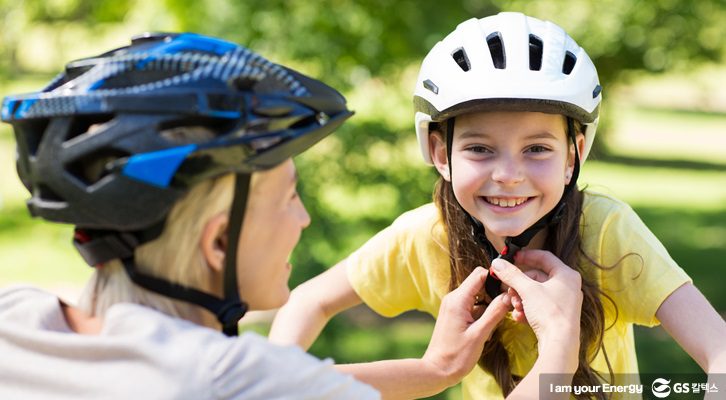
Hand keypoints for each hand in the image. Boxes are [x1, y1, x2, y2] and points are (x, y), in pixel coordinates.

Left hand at [423, 267, 510, 384]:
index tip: (508, 291)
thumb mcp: (479, 334)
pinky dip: (482, 314)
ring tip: (495, 324)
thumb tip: (508, 295)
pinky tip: (486, 330)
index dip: (496, 279)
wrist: (437, 370)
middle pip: (480, 284)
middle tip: (507, 309)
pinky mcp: (454, 314)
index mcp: (458, 300)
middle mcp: (453, 298)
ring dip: (489, 306)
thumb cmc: (456, 356)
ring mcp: (453, 306)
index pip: (479, 274)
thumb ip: (494, 313)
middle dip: (494, 293)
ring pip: (478, 296)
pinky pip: (472, 306)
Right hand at [491, 250, 582, 345]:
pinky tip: (519, 316)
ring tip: (515, 306)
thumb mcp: (527, 290)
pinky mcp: (557, 315)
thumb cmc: (551, 314)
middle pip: (537, 277)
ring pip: (535, 293)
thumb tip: (498, 263)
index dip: (526, 256)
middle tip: (509, 289)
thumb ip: (511, 274)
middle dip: (519, 285)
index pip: (544, 257)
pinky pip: (538, 306)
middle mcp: (567, 286)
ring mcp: (563, 301)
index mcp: (566, 275)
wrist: (559, 344)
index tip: (512, 259)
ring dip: (521, 298)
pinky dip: (527, 309)